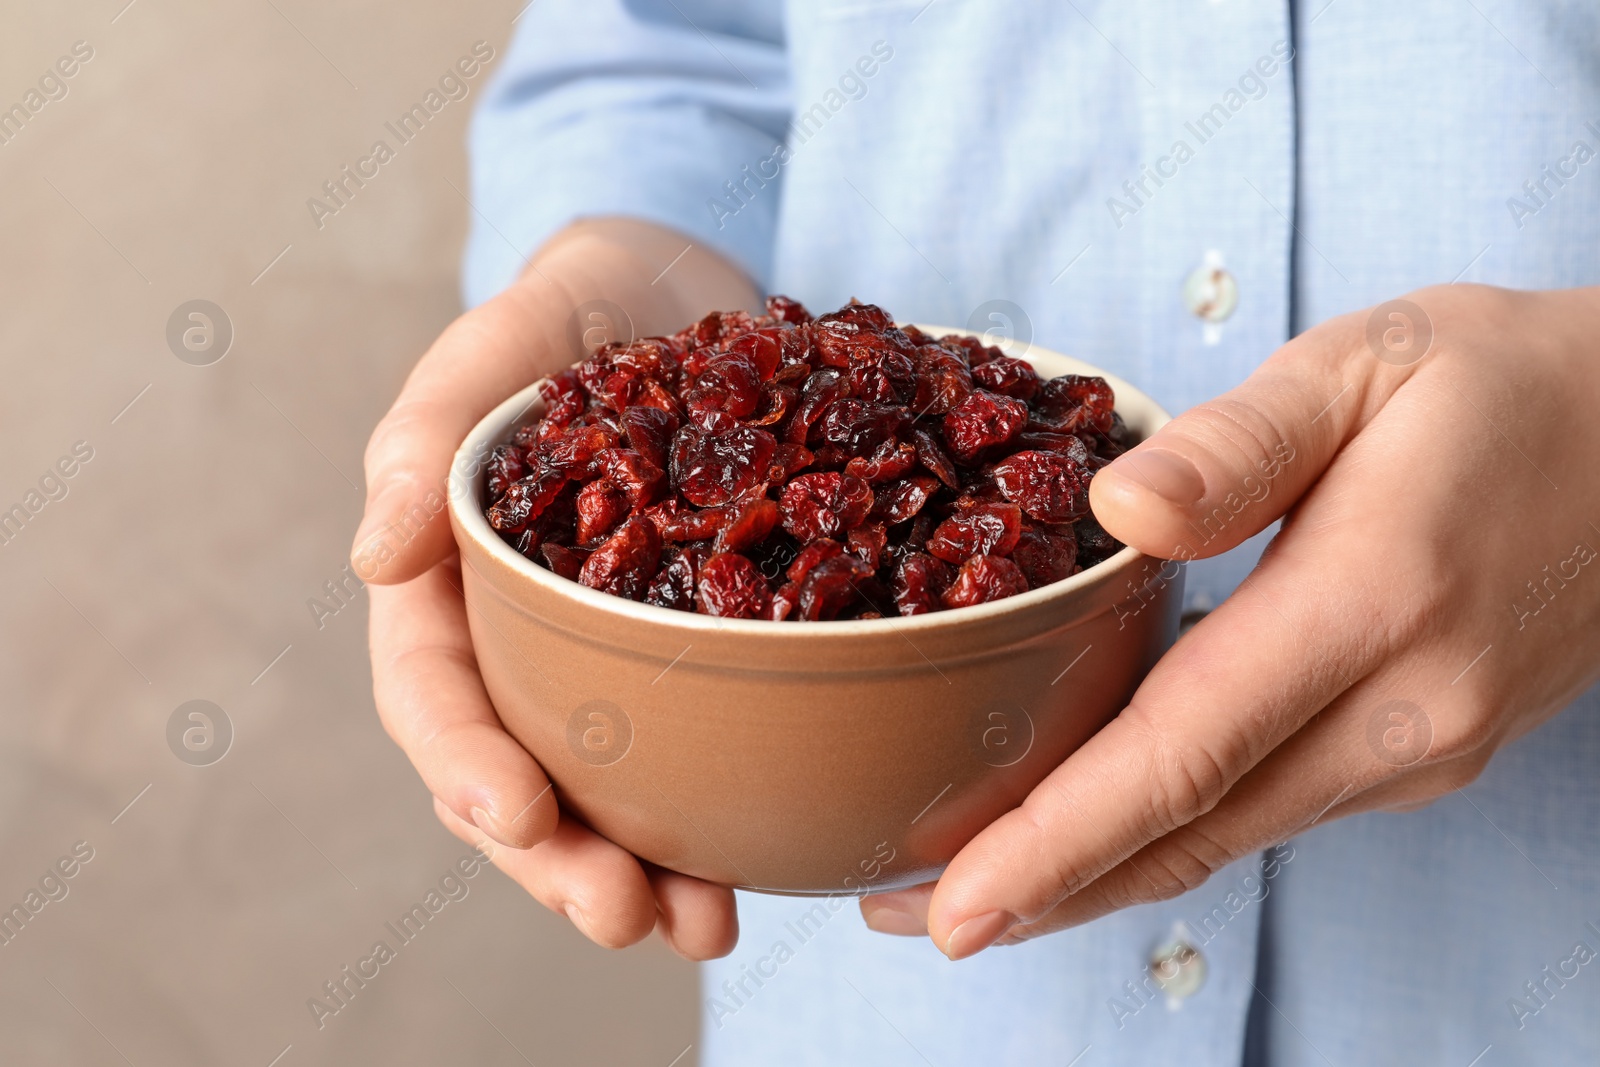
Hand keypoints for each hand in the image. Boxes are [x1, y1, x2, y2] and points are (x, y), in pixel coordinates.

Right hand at [353, 218, 756, 958]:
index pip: (434, 696)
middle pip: (517, 778)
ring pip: (601, 792)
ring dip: (639, 871)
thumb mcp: (492, 348)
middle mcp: (517, 642)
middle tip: (626, 919)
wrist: (670, 293)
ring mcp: (601, 657)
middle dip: (558, 862)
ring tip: (703, 926)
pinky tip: (759, 863)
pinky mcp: (684, 654)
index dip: (467, 769)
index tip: (521, 819)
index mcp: (447, 585)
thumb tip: (371, 557)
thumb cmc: (564, 312)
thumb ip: (421, 434)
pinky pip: (686, 748)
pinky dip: (714, 811)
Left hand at [860, 283, 1599, 957]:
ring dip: (1092, 878)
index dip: (1057, 843)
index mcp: (1374, 599)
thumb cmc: (1504, 383)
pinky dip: (1164, 836)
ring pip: (1225, 838)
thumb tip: (1114, 512)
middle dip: (1040, 889)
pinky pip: (1266, 810)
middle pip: (1190, 833)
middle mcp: (1404, 708)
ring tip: (972, 892)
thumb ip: (1240, 445)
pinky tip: (1092, 834)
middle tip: (907, 917)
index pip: (1184, 752)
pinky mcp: (1422, 751)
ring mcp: (1422, 746)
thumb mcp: (1368, 364)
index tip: (953, 909)